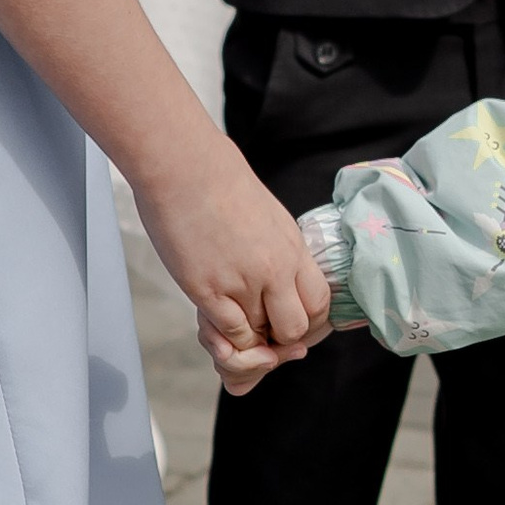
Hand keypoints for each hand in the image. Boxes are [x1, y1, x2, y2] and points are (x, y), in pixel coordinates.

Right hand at [136, 138, 328, 384]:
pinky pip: (230, 333)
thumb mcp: (268, 216)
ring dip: (248, 338)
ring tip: (231, 316)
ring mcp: (242, 281)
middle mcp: (275, 268)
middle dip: (280, 339)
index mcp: (293, 247)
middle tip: (259, 329)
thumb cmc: (219, 182)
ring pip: (260, 337)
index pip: (321, 304)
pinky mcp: (207, 290)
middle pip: (296, 329)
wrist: (183, 165)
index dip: (308, 323)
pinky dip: (226, 337)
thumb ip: (278, 250)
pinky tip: (215, 315)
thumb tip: (280, 278)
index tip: (288, 323)